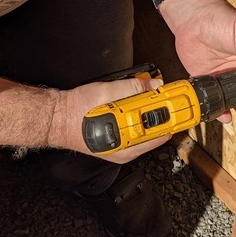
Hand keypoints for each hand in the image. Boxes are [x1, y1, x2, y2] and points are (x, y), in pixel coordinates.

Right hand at [55, 77, 169, 163]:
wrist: (57, 117)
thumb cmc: (76, 111)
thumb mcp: (106, 92)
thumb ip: (133, 88)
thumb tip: (154, 85)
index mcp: (127, 145)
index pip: (160, 133)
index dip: (171, 115)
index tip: (179, 102)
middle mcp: (126, 150)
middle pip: (155, 130)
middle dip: (159, 110)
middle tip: (161, 93)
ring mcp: (121, 148)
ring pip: (145, 128)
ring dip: (147, 111)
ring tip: (142, 95)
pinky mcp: (116, 141)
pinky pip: (134, 128)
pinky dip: (136, 114)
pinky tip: (131, 103)